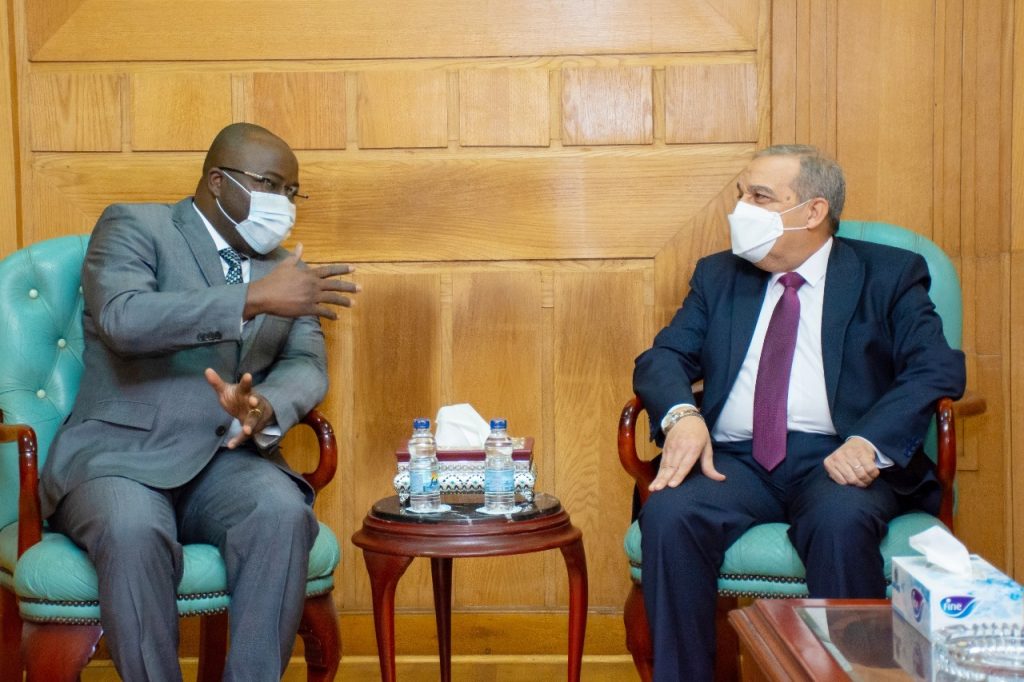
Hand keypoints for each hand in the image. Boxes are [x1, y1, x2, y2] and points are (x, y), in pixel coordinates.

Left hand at [204, 368, 274, 447]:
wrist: (255, 410)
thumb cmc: (238, 398)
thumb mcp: (227, 390)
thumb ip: (217, 383)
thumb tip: (206, 370)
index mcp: (246, 392)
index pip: (246, 386)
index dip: (247, 381)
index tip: (247, 375)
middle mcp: (253, 403)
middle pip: (255, 402)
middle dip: (255, 402)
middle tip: (253, 401)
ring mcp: (255, 415)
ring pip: (254, 419)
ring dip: (251, 424)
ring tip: (247, 430)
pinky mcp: (253, 427)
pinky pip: (246, 435)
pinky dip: (239, 440)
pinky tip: (231, 446)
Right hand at [245, 243, 360, 320]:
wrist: (265, 295)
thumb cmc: (274, 280)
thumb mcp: (285, 265)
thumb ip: (295, 256)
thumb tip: (300, 245)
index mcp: (309, 274)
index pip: (330, 270)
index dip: (342, 269)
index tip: (354, 268)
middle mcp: (313, 285)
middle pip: (335, 285)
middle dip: (349, 287)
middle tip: (360, 288)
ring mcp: (312, 297)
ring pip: (332, 299)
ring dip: (343, 301)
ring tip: (353, 303)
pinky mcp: (307, 308)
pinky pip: (322, 312)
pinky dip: (330, 314)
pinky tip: (336, 317)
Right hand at [648, 416, 723, 491]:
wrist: (685, 417)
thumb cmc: (699, 433)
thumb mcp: (707, 446)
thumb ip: (710, 465)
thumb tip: (721, 478)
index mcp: (693, 447)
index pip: (685, 464)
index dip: (678, 475)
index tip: (672, 485)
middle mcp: (680, 448)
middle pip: (671, 466)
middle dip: (664, 479)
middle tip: (658, 489)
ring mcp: (671, 447)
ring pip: (664, 466)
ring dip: (659, 478)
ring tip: (654, 488)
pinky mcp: (665, 448)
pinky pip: (662, 463)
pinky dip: (658, 473)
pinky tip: (654, 482)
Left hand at [823, 437, 878, 487]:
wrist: (858, 442)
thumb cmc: (846, 458)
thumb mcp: (837, 466)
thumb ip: (836, 475)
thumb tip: (843, 485)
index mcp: (829, 462)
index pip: (842, 482)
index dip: (851, 485)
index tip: (855, 484)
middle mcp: (838, 457)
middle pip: (852, 479)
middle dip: (860, 484)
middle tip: (864, 483)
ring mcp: (850, 453)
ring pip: (862, 475)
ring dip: (868, 480)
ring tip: (868, 479)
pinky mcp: (862, 452)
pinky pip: (870, 469)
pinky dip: (874, 474)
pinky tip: (873, 473)